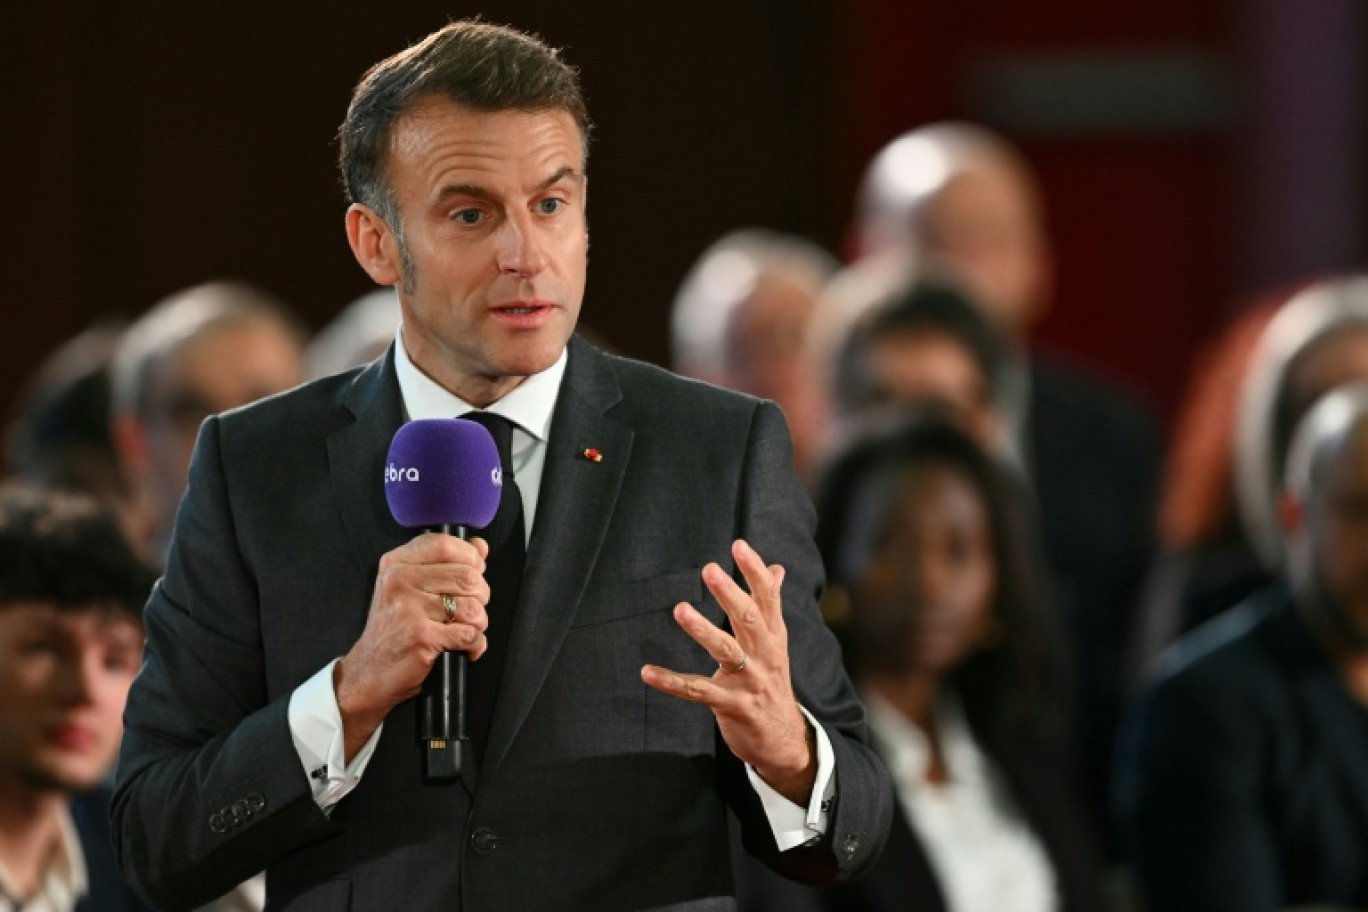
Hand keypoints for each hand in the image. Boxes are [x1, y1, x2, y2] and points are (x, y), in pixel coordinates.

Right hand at [334, 532, 490, 761]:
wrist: (368, 673)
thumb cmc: (393, 630)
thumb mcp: (409, 588)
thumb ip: (445, 563)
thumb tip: (481, 547)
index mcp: (396, 564)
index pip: (445, 544)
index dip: (470, 559)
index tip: (473, 574)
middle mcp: (400, 582)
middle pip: (468, 576)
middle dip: (481, 596)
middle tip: (470, 611)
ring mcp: (410, 609)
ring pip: (473, 607)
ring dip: (479, 623)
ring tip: (465, 631)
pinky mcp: (422, 637)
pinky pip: (470, 634)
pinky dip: (475, 645)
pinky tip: (464, 649)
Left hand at [641, 539, 815, 804]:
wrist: (784, 740)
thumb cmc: (772, 681)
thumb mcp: (776, 642)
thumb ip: (771, 605)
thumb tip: (777, 568)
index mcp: (774, 636)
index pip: (768, 597)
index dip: (755, 571)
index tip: (739, 545)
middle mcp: (765, 655)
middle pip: (749, 618)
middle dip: (730, 593)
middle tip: (709, 569)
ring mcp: (749, 681)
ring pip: (726, 651)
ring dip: (703, 629)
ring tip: (680, 609)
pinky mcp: (732, 706)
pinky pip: (698, 691)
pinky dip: (672, 682)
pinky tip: (647, 672)